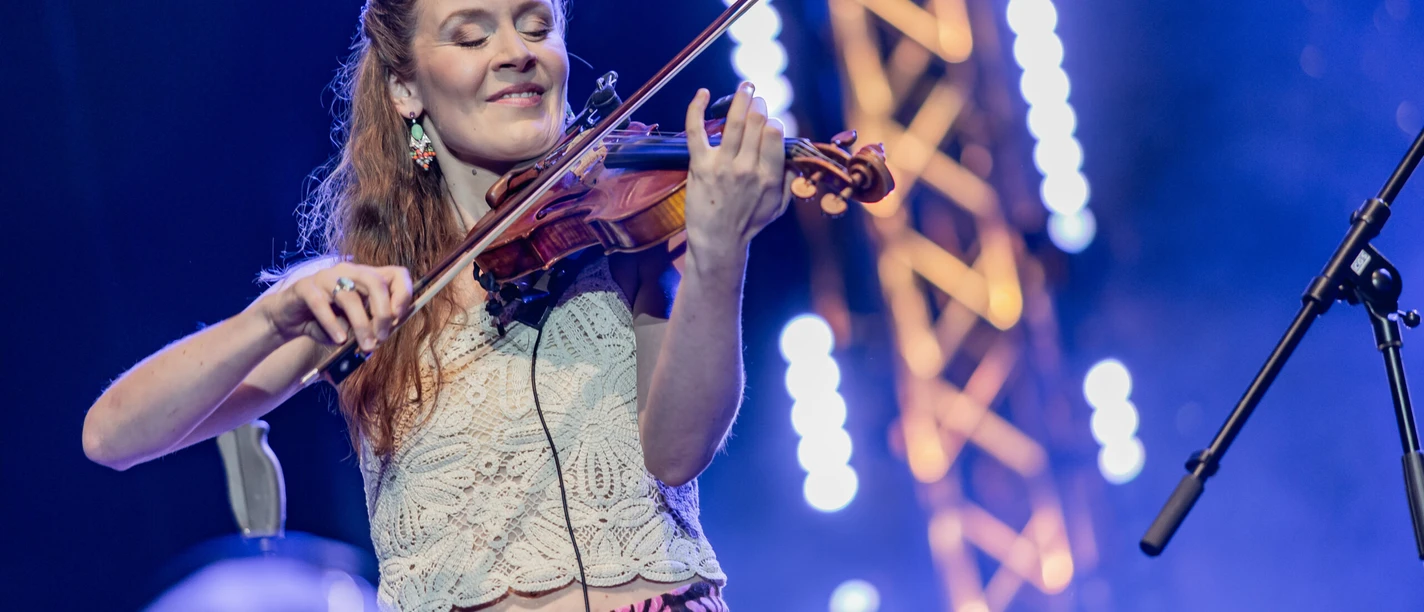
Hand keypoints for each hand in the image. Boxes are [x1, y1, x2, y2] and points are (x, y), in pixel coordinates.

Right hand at [256, 263, 412, 350]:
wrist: (287, 319)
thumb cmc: (326, 322)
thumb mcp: (354, 325)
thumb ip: (371, 326)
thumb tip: (387, 334)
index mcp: (365, 276)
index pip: (395, 273)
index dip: (403, 293)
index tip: (400, 317)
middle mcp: (348, 271)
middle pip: (375, 282)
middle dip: (383, 312)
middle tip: (383, 337)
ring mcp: (325, 277)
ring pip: (350, 297)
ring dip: (361, 325)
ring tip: (366, 346)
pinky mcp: (305, 287)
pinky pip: (321, 304)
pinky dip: (333, 324)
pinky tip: (340, 340)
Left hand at [683, 83, 791, 262]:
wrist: (718, 241)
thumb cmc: (749, 222)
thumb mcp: (778, 206)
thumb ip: (789, 179)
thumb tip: (795, 155)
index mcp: (769, 177)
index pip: (775, 134)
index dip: (773, 122)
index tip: (770, 122)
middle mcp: (747, 168)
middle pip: (757, 122)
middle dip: (759, 104)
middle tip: (757, 98)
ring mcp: (722, 165)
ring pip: (734, 121)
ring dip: (741, 97)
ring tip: (746, 86)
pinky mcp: (699, 165)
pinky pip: (695, 130)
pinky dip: (696, 108)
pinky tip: (702, 93)